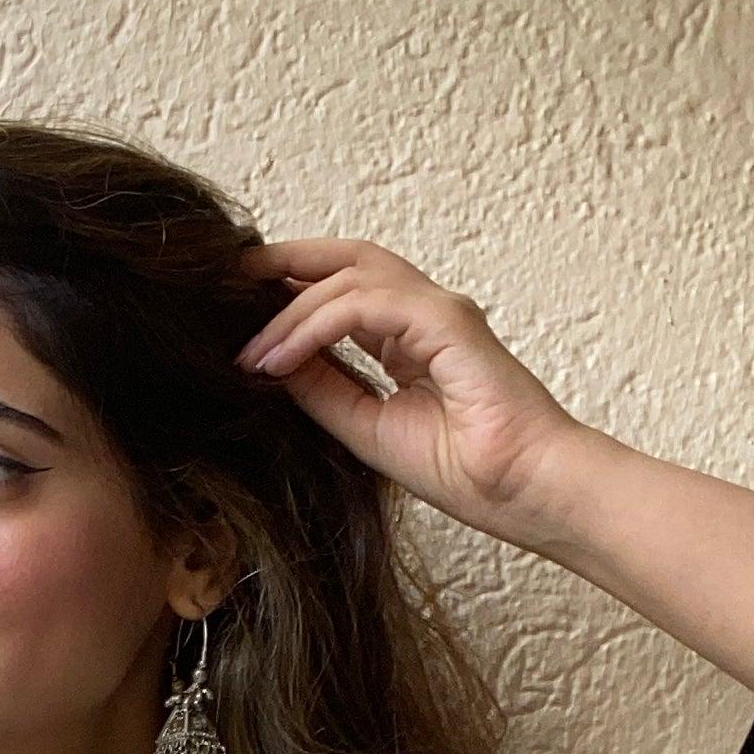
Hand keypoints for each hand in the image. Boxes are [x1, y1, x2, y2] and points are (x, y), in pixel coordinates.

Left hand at [236, 239, 592, 548]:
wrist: (525, 493)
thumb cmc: (469, 473)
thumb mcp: (367, 429)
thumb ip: (324, 391)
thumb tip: (270, 365)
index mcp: (411, 339)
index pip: (344, 293)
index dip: (290, 292)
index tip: (238, 314)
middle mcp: (424, 315)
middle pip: (346, 260)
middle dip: (284, 264)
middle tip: (228, 283)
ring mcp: (438, 312)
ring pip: (348, 277)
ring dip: (288, 310)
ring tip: (249, 350)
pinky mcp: (446, 321)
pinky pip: (364, 304)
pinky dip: (315, 324)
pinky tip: (281, 356)